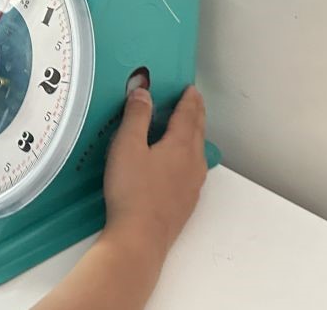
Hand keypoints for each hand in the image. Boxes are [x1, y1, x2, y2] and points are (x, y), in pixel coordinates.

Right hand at [101, 85, 207, 258]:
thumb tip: (143, 92)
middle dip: (196, 113)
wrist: (140, 237)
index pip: (188, 115)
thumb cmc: (132, 191)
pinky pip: (193, 169)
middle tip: (194, 101)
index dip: (189, 99)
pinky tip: (182, 164)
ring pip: (198, 151)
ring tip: (189, 127)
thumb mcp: (127, 146)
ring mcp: (192, 184)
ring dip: (195, 134)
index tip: (190, 89)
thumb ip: (136, 116)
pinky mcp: (186, 202)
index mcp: (180, 145)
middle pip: (198, 131)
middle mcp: (193, 163)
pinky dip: (190, 156)